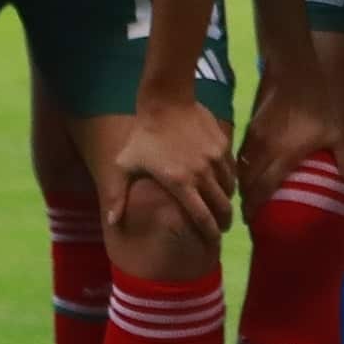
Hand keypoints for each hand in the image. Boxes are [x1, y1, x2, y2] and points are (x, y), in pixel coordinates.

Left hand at [112, 94, 236, 245]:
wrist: (166, 101)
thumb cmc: (143, 136)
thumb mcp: (125, 165)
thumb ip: (118, 195)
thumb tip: (112, 222)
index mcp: (180, 184)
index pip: (202, 217)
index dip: (209, 233)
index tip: (212, 242)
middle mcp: (202, 174)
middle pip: (222, 207)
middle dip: (223, 222)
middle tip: (222, 228)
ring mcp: (215, 159)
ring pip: (229, 188)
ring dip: (226, 200)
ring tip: (222, 205)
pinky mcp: (223, 145)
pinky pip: (231, 169)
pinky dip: (229, 179)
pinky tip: (224, 182)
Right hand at [237, 86, 343, 212]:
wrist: (296, 74)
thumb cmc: (320, 106)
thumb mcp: (338, 134)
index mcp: (283, 156)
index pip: (262, 189)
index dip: (255, 208)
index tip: (253, 222)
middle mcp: (264, 151)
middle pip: (247, 183)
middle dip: (246, 202)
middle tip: (250, 217)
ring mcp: (255, 138)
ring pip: (242, 170)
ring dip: (243, 186)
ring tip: (248, 199)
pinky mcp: (252, 127)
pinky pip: (243, 155)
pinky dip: (243, 169)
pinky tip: (248, 174)